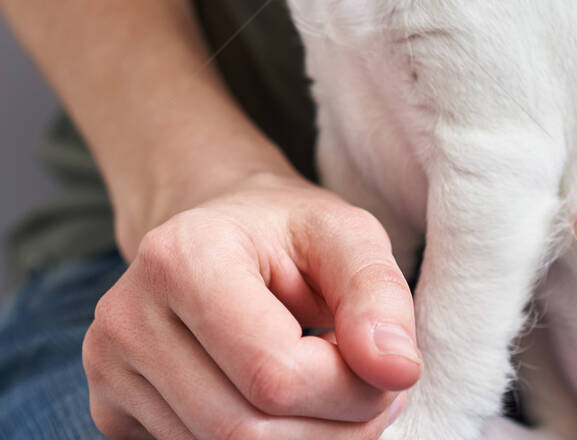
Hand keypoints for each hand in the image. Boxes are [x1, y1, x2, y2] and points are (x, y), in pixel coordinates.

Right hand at [83, 170, 419, 438]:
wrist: (218, 227)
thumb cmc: (287, 231)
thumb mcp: (345, 235)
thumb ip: (377, 294)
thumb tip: (396, 369)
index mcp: (182, 256)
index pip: (276, 376)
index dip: (348, 391)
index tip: (379, 365)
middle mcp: (127, 314)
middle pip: (244, 432)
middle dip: (330, 430)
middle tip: (366, 392)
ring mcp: (108, 365)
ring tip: (326, 389)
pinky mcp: (108, 406)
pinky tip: (274, 400)